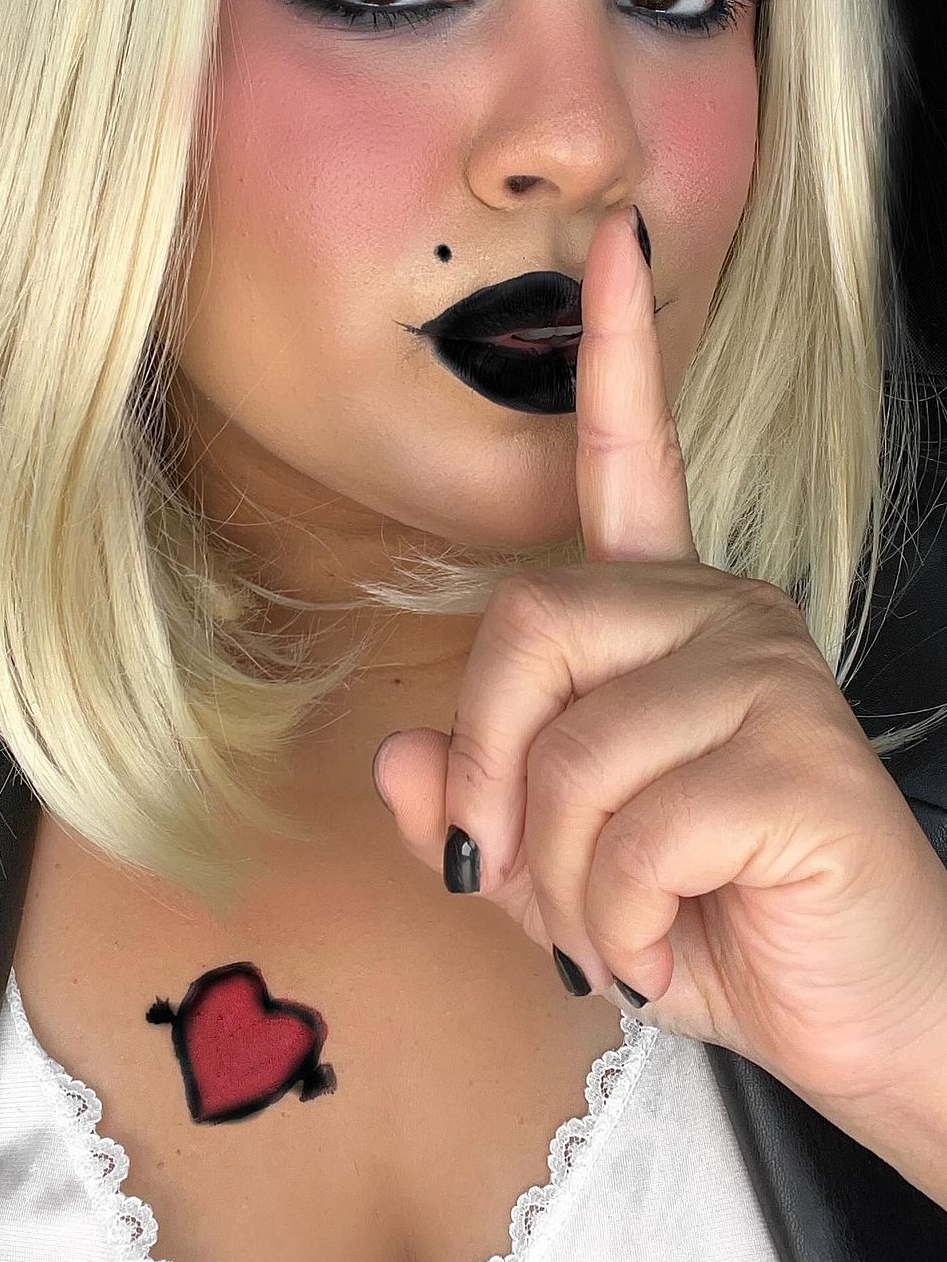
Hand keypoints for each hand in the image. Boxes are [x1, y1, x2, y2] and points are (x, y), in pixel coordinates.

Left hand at [372, 211, 946, 1124]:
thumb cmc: (722, 926)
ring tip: (622, 934)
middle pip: (523, 629)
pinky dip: (621, 920)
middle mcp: (726, 616)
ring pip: (572, 750)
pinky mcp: (796, 757)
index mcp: (671, 620)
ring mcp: (768, 676)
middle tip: (512, 876)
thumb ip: (481, 814)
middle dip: (487, 776)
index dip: (621, 352)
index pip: (637, 459)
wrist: (867, 1021)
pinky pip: (635, 826)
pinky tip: (670, 947)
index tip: (620, 240)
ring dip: (563, 882)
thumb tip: (394, 761)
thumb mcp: (568, 877)